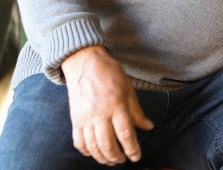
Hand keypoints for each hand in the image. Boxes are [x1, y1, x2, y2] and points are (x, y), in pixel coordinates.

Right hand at [61, 45, 153, 164]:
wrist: (85, 62)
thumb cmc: (110, 73)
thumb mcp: (129, 89)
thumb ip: (137, 111)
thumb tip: (148, 127)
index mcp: (116, 105)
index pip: (126, 134)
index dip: (132, 149)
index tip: (136, 156)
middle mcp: (100, 114)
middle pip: (108, 145)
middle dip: (117, 157)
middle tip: (123, 160)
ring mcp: (85, 118)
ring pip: (93, 147)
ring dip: (102, 158)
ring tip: (111, 160)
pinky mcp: (75, 119)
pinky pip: (79, 142)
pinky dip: (87, 151)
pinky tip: (94, 153)